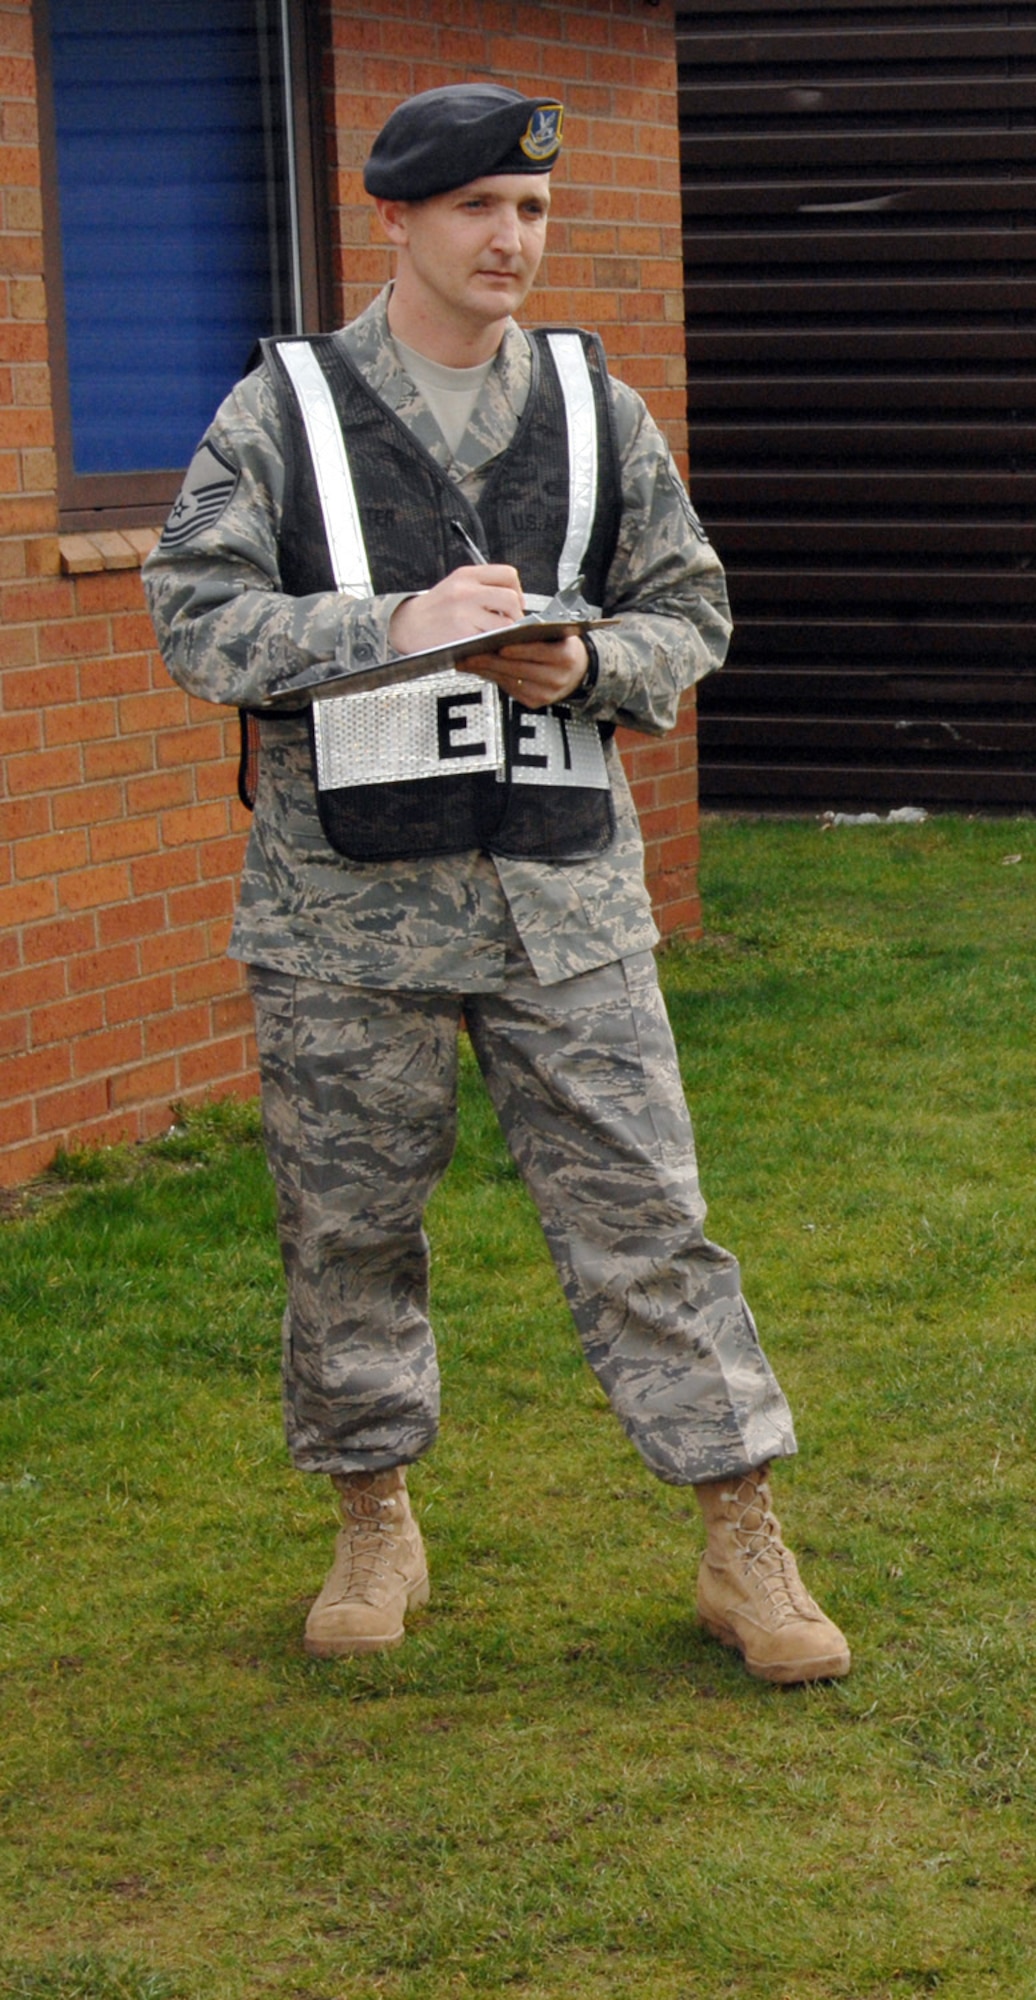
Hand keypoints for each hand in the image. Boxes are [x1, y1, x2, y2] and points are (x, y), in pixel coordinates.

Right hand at [389, 564, 523, 655]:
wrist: (408, 626)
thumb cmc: (434, 609)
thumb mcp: (456, 586)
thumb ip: (483, 587)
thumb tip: (514, 600)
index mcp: (467, 575)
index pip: (508, 574)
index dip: (517, 590)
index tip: (514, 602)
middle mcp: (466, 591)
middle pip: (511, 598)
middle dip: (516, 614)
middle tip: (509, 622)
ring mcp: (465, 612)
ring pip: (505, 622)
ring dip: (506, 631)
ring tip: (495, 633)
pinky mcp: (463, 633)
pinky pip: (492, 640)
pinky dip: (493, 643)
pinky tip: (484, 642)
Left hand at [467, 634, 589, 709]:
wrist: (577, 671)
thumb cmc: (561, 646)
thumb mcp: (556, 634)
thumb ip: (535, 632)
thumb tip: (502, 632)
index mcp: (565, 656)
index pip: (538, 652)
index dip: (517, 650)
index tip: (497, 646)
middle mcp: (557, 677)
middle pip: (519, 669)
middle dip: (491, 661)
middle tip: (469, 654)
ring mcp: (546, 693)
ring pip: (510, 681)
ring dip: (486, 671)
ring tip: (467, 662)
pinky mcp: (535, 702)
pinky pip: (510, 689)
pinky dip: (494, 678)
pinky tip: (480, 670)